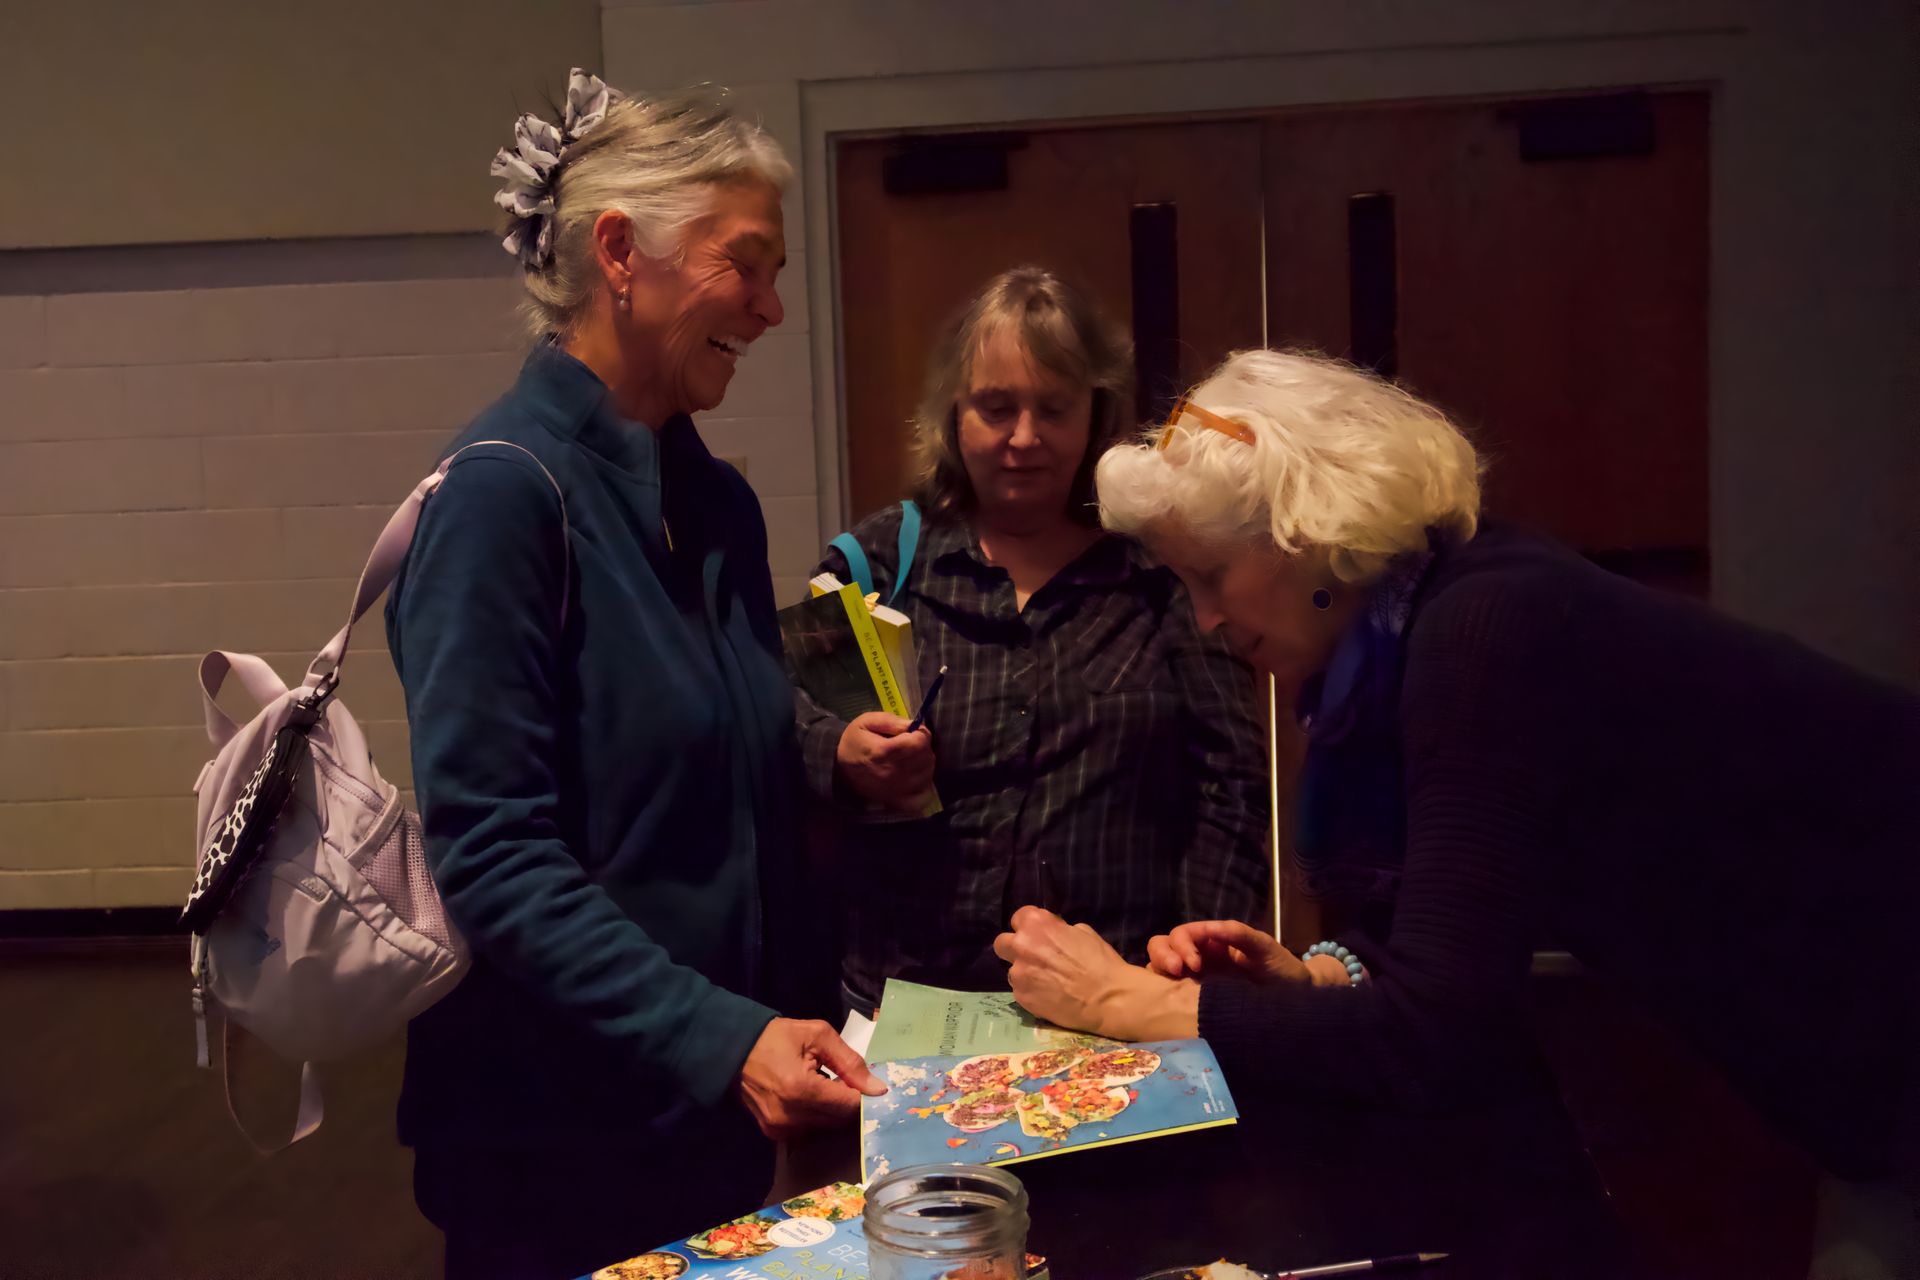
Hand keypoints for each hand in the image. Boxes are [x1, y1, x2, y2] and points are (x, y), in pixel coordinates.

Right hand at [737, 1017, 886, 1140]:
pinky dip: (815, 1115)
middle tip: (847, 1081)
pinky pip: (808, 1129)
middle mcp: (791, 1117)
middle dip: (849, 1102)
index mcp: (802, 1090)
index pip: (849, 1106)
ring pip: (825, 1126)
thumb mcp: (817, 1035)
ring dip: (832, 1109)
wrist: (732, 1048)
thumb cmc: (775, 1037)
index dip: (864, 1096)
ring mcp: (780, 1128)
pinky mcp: (773, 1133)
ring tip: (824, 1085)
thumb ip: (849, 1061)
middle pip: (839, 1120)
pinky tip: (808, 1096)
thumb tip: (877, 1088)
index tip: (869, 1084)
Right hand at [835, 712, 935, 812]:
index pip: (919, 742)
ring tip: (912, 759)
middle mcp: (892, 773)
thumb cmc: (855, 741)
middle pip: (925, 758)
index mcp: (884, 751)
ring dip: (924, 764)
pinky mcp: (897, 802)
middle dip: (923, 747)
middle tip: (911, 744)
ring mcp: (896, 790)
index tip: (914, 732)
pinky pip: (922, 797)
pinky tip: (915, 777)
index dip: (921, 733)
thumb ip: (893, 721)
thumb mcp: (868, 721)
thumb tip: (916, 725)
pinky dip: (924, 786)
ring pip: (927, 774)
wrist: (838, 766)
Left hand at [992, 906, 1198, 1041]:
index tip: (1039, 935)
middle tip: (1033, 957)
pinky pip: (1020, 990)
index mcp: (1037, 925)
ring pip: (1012, 970)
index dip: (1030, 927)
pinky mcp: (1021, 997)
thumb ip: (1059, 929)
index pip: (1018, 917)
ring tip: (1047, 982)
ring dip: (1025, 972)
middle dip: (1015, 948)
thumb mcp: (1083, 932)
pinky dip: (1031, 991)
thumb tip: (1053, 933)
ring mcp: (1019, 974)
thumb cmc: (1100, 961)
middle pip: (1002, 943)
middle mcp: (1022, 946)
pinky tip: (1049, 995)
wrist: (1108, 998)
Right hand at [1146, 919, 1311, 985]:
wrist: (1297, 1001)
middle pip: (1163, 945)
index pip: (1183, 933)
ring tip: (1173, 984)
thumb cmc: (1282, 969)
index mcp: (1214, 942)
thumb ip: (1239, 934)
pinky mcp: (1194, 1000)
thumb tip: (1212, 927)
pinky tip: (1172, 1000)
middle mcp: (1200, 957)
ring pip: (1160, 966)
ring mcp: (1195, 979)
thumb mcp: (1264, 947)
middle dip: (1163, 954)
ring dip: (1159, 969)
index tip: (1193, 963)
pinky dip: (1162, 990)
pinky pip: (1169, 991)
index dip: (1181, 944)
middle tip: (1177, 971)